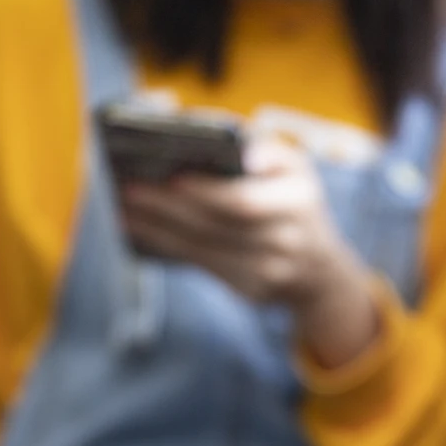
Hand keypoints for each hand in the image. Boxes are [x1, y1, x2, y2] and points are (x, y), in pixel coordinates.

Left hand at [119, 136, 381, 367]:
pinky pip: (202, 267)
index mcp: (298, 202)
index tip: (170, 176)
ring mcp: (268, 274)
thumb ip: (270, 152)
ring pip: (202, 250)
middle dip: (167, 207)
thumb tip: (241, 152)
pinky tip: (142, 231)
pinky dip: (169, 247)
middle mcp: (286, 242)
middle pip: (214, 226)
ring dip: (157, 229)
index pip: (243, 202)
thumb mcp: (298, 170)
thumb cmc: (297, 204)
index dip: (205, 192)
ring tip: (124, 208)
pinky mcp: (250, 293)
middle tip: (129, 187)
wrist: (321, 272)